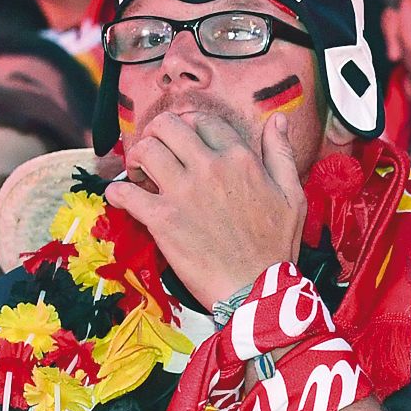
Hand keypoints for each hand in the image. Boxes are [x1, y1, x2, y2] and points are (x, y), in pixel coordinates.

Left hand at [108, 111, 304, 308]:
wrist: (256, 289)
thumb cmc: (276, 247)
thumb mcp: (292, 196)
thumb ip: (281, 155)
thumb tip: (277, 120)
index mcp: (241, 159)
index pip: (204, 121)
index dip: (191, 126)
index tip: (187, 142)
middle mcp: (210, 168)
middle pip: (167, 126)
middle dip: (157, 133)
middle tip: (159, 152)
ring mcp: (183, 193)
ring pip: (144, 150)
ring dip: (137, 158)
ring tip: (142, 173)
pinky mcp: (162, 219)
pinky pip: (125, 192)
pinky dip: (118, 193)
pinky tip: (122, 197)